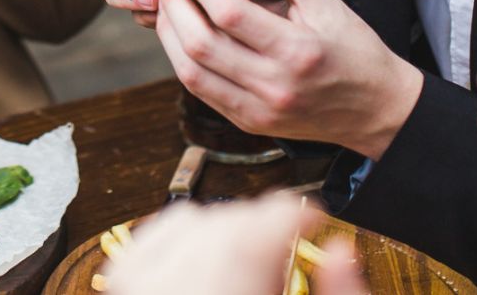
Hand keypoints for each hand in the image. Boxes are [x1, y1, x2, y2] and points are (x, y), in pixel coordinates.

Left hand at [104, 194, 365, 294]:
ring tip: (255, 253)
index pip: (241, 250)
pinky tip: (205, 256)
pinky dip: (172, 243)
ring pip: (171, 237)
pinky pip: (136, 258)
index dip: (283, 218)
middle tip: (292, 242)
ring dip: (218, 228)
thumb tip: (341, 254)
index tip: (314, 218)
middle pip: (210, 238)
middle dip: (258, 224)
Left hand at [155, 0, 422, 158]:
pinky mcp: (247, 123)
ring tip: (167, 1)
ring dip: (169, 32)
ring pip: (190, 72)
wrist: (377, 111)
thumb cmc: (355, 50)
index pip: (228, 13)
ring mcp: (257, 110)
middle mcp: (273, 85)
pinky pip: (199, 90)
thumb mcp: (327, 1)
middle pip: (200, 44)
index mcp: (297, 50)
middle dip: (173, 4)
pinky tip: (180, 32)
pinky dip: (182, 57)